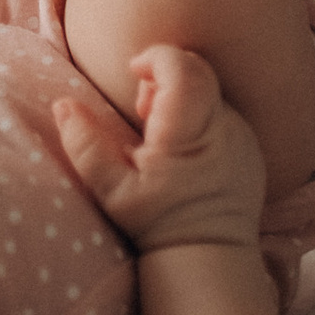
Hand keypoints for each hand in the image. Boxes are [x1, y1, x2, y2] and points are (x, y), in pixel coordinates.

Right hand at [52, 51, 264, 253]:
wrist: (210, 257)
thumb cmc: (158, 223)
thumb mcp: (111, 190)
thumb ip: (84, 145)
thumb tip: (63, 104)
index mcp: (188, 135)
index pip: (182, 69)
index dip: (155, 57)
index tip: (133, 71)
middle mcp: (223, 129)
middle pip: (199, 69)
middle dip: (167, 71)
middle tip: (144, 107)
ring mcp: (243, 137)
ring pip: (210, 90)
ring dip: (182, 95)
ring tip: (161, 133)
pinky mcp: (251, 147)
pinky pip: (223, 111)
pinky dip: (200, 114)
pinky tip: (184, 149)